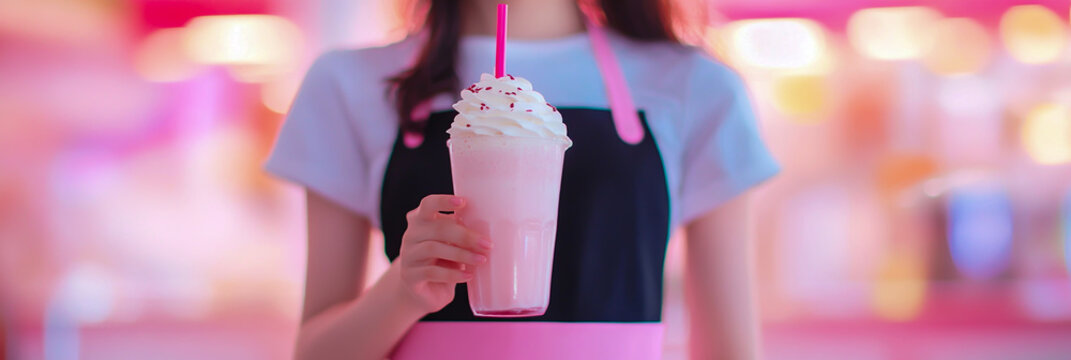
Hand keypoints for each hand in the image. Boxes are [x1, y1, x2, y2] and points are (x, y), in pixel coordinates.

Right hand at [396, 195, 490, 313]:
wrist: (425, 292)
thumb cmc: (443, 262)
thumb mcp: (452, 244)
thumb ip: (460, 232)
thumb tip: (485, 224)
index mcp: (421, 221)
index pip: (428, 204)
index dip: (444, 201)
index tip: (463, 202)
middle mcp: (411, 235)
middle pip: (437, 228)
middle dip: (465, 235)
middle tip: (487, 244)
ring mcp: (408, 256)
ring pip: (433, 249)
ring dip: (461, 254)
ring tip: (481, 260)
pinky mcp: (410, 276)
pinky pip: (432, 272)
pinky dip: (453, 274)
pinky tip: (468, 276)